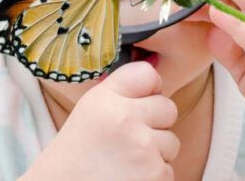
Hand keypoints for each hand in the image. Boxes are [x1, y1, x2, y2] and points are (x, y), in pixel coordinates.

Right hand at [22, 62, 179, 179]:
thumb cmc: (73, 160)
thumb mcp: (87, 114)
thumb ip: (119, 95)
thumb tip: (156, 80)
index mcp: (104, 99)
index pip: (147, 74)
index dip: (149, 89)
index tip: (141, 103)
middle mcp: (125, 118)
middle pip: (168, 107)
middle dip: (155, 124)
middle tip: (129, 140)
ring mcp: (143, 147)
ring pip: (172, 142)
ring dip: (155, 154)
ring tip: (125, 163)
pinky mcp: (156, 174)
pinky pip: (168, 169)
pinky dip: (153, 177)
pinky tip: (128, 178)